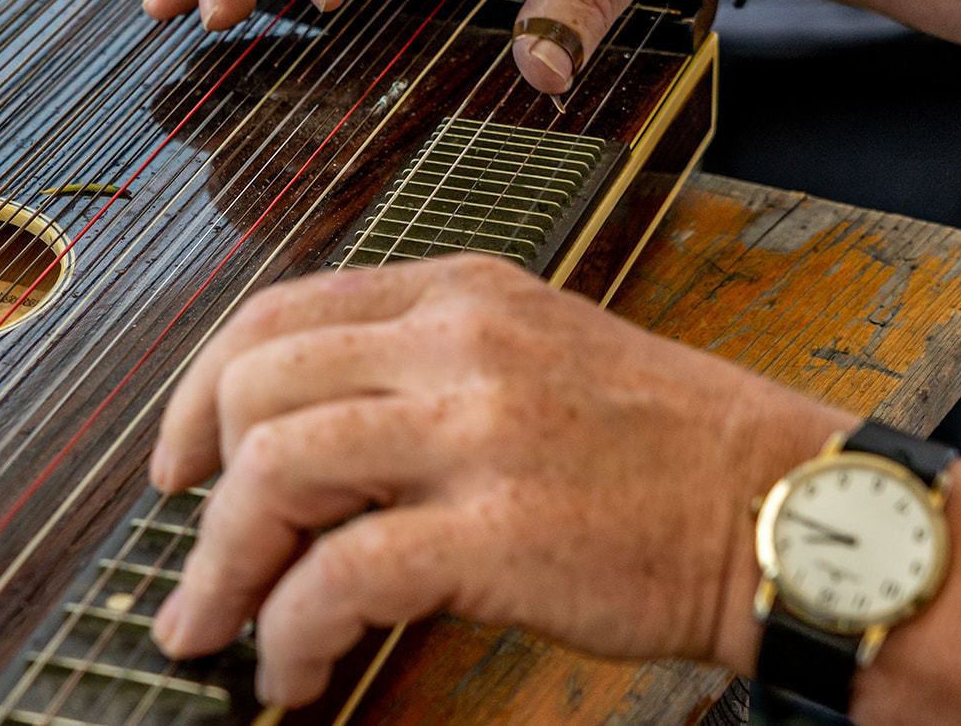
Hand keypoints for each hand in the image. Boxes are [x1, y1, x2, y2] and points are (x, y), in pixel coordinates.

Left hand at [147, 254, 773, 706]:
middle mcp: (460, 341)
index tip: (181, 459)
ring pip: (276, 467)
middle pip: (255, 382)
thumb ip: (421, 376)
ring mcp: (480, 429)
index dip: (201, 389)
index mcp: (462, 291)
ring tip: (219, 626)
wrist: (779, 505)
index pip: (279, 310)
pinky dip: (291, 630)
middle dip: (197, 482)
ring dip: (224, 563)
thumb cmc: (665, 444)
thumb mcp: (536, 357)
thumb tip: (302, 446)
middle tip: (195, 554)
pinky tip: (299, 668)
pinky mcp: (501, 529)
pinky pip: (341, 575)